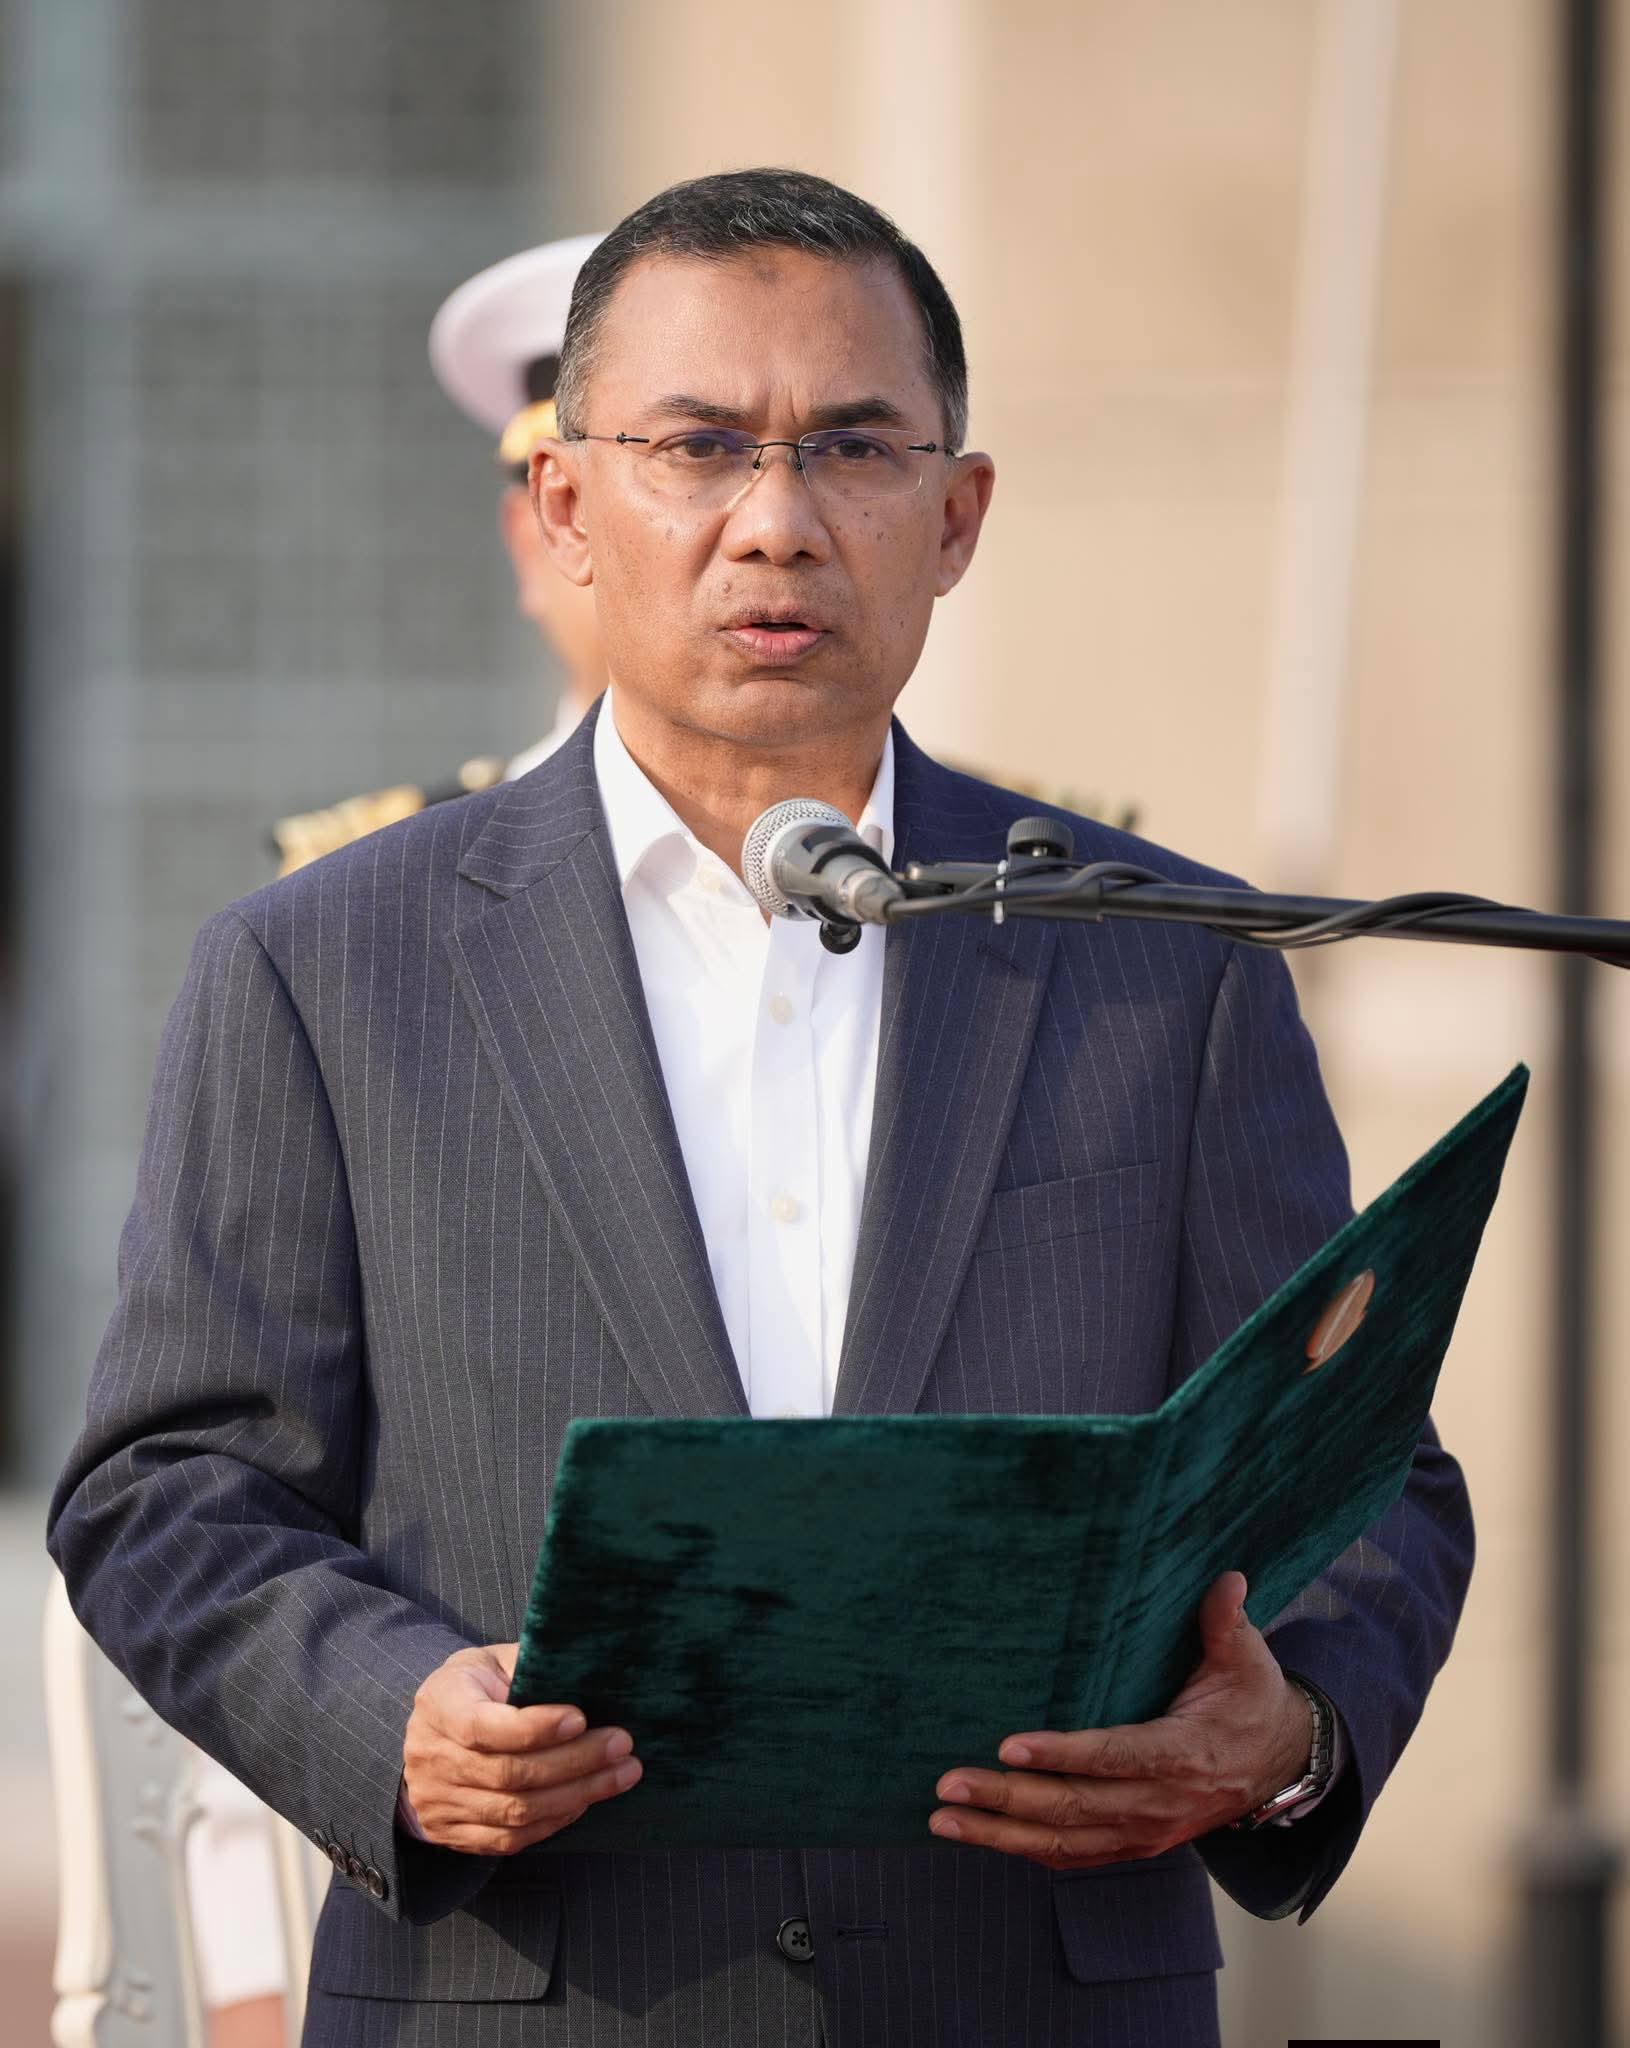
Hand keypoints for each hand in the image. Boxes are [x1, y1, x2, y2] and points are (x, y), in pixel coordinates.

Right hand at [402, 1642, 641, 1854]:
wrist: (427, 1734)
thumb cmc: (474, 1687)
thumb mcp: (491, 1661)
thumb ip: (527, 1666)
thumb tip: (583, 1672)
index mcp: (439, 1704)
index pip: (483, 1726)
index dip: (534, 1727)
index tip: (581, 1718)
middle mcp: (432, 1757)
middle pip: (508, 1773)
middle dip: (574, 1761)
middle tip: (621, 1746)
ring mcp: (438, 1801)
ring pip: (514, 1811)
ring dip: (576, 1794)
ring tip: (621, 1774)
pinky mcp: (451, 1833)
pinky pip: (509, 1839)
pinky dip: (553, 1822)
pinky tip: (584, 1800)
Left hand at [929, 1571, 1311, 1868]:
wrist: (1277, 1764)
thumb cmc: (1251, 1700)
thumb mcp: (1247, 1659)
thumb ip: (1226, 1622)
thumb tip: (1229, 1579)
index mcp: (1183, 1754)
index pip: (1115, 1758)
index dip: (1063, 1756)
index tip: (1009, 1747)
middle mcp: (1158, 1804)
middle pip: (1073, 1808)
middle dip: (1007, 1798)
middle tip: (949, 1782)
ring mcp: (1144, 1833)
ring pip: (1063, 1843)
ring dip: (999, 1834)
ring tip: (942, 1818)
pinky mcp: (1132, 1845)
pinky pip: (1072, 1857)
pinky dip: (1023, 1851)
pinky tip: (979, 1836)